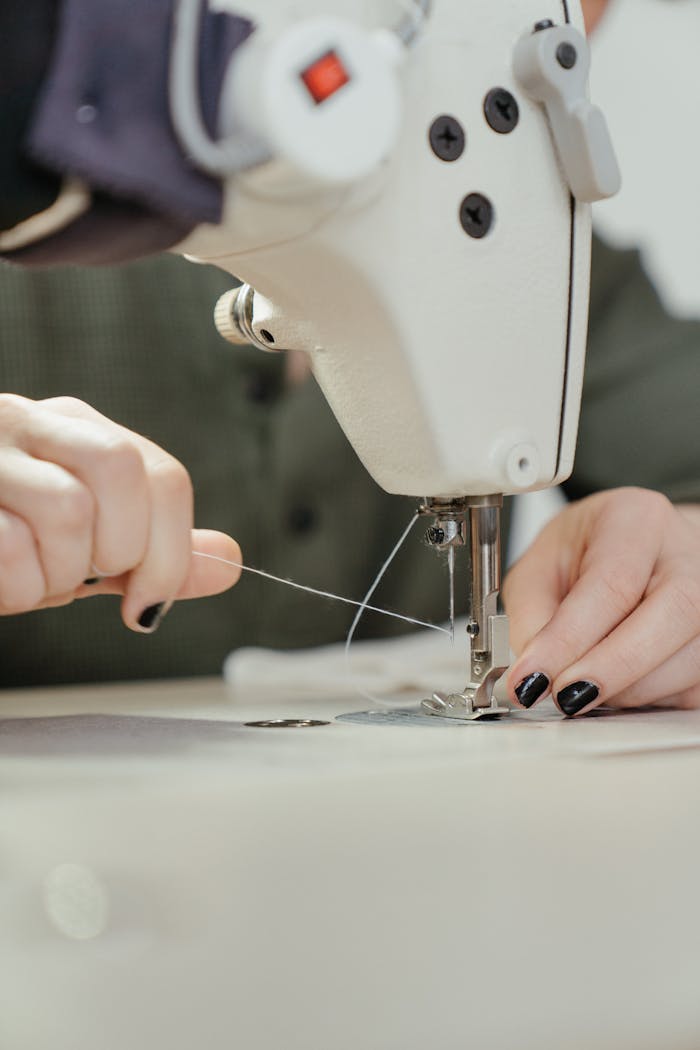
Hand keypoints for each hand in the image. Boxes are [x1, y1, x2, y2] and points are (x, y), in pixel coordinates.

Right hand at [0, 394, 240, 629]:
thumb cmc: (3, 544)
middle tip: (80, 576)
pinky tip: (0, 583)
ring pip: (68, 508)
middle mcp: (30, 422)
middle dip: (119, 551)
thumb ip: (155, 554)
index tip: (146, 602)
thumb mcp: (85, 551)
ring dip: (57, 574)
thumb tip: (231, 561)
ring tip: (29, 577)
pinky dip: (17, 587)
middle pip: (124, 474)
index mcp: (77, 430)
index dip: (172, 552)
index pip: (163, 477)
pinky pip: (10, 545)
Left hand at [503, 487, 699, 715]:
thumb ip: (532, 618)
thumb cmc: (583, 555)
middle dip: (611, 668)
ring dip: (626, 689)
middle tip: (564, 696)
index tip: (534, 676)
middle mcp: (687, 553)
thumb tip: (535, 674)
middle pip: (671, 614)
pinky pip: (689, 687)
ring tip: (581, 683)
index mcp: (636, 519)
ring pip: (685, 660)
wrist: (631, 553)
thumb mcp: (538, 569)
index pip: (612, 582)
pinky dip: (646, 697)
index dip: (571, 638)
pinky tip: (615, 682)